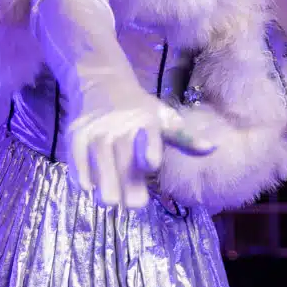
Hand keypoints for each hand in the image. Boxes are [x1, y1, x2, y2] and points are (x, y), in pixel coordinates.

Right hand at [66, 85, 214, 208]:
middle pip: (123, 164)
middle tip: (135, 204)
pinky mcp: (75, 136)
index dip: (149, 153)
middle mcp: (120, 127)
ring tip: (112, 202)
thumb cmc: (139, 107)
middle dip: (128, 188)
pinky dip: (83, 179)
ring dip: (105, 189)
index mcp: (147, 122)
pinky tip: (90, 189)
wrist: (100, 81)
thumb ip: (184, 138)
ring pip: (100, 168)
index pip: (148, 140)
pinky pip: (77, 165)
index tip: (151, 165)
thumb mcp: (164, 118)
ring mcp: (96, 132)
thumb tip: (212, 149)